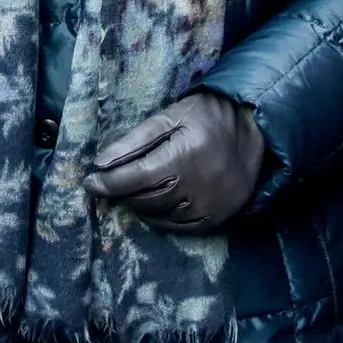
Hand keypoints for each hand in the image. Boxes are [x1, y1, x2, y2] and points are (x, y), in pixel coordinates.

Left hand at [82, 92, 265, 232]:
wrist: (254, 129)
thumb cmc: (206, 116)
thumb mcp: (170, 116)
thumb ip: (135, 140)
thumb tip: (100, 163)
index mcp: (184, 154)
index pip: (135, 177)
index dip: (108, 182)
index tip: (89, 182)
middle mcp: (198, 184)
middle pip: (144, 198)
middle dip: (121, 193)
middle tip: (109, 184)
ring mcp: (210, 204)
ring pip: (160, 215)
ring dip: (139, 205)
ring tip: (131, 191)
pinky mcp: (218, 216)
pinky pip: (180, 226)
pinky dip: (160, 218)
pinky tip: (152, 205)